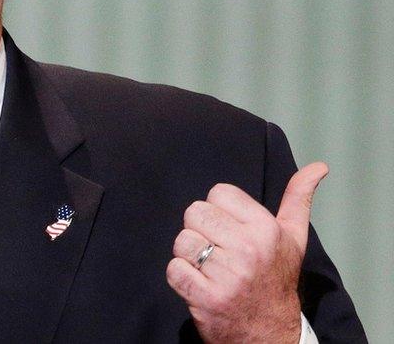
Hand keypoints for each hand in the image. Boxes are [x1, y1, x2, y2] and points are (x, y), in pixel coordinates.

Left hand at [166, 162, 328, 342]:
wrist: (270, 333)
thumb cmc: (276, 279)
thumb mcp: (293, 238)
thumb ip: (298, 199)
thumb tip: (318, 166)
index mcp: (265, 229)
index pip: (217, 193)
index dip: (219, 210)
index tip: (231, 230)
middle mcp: (247, 250)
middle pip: (195, 213)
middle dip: (202, 231)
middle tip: (219, 251)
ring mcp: (226, 275)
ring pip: (182, 240)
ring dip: (190, 255)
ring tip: (210, 268)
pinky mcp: (204, 297)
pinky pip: (173, 268)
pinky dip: (181, 276)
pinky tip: (200, 284)